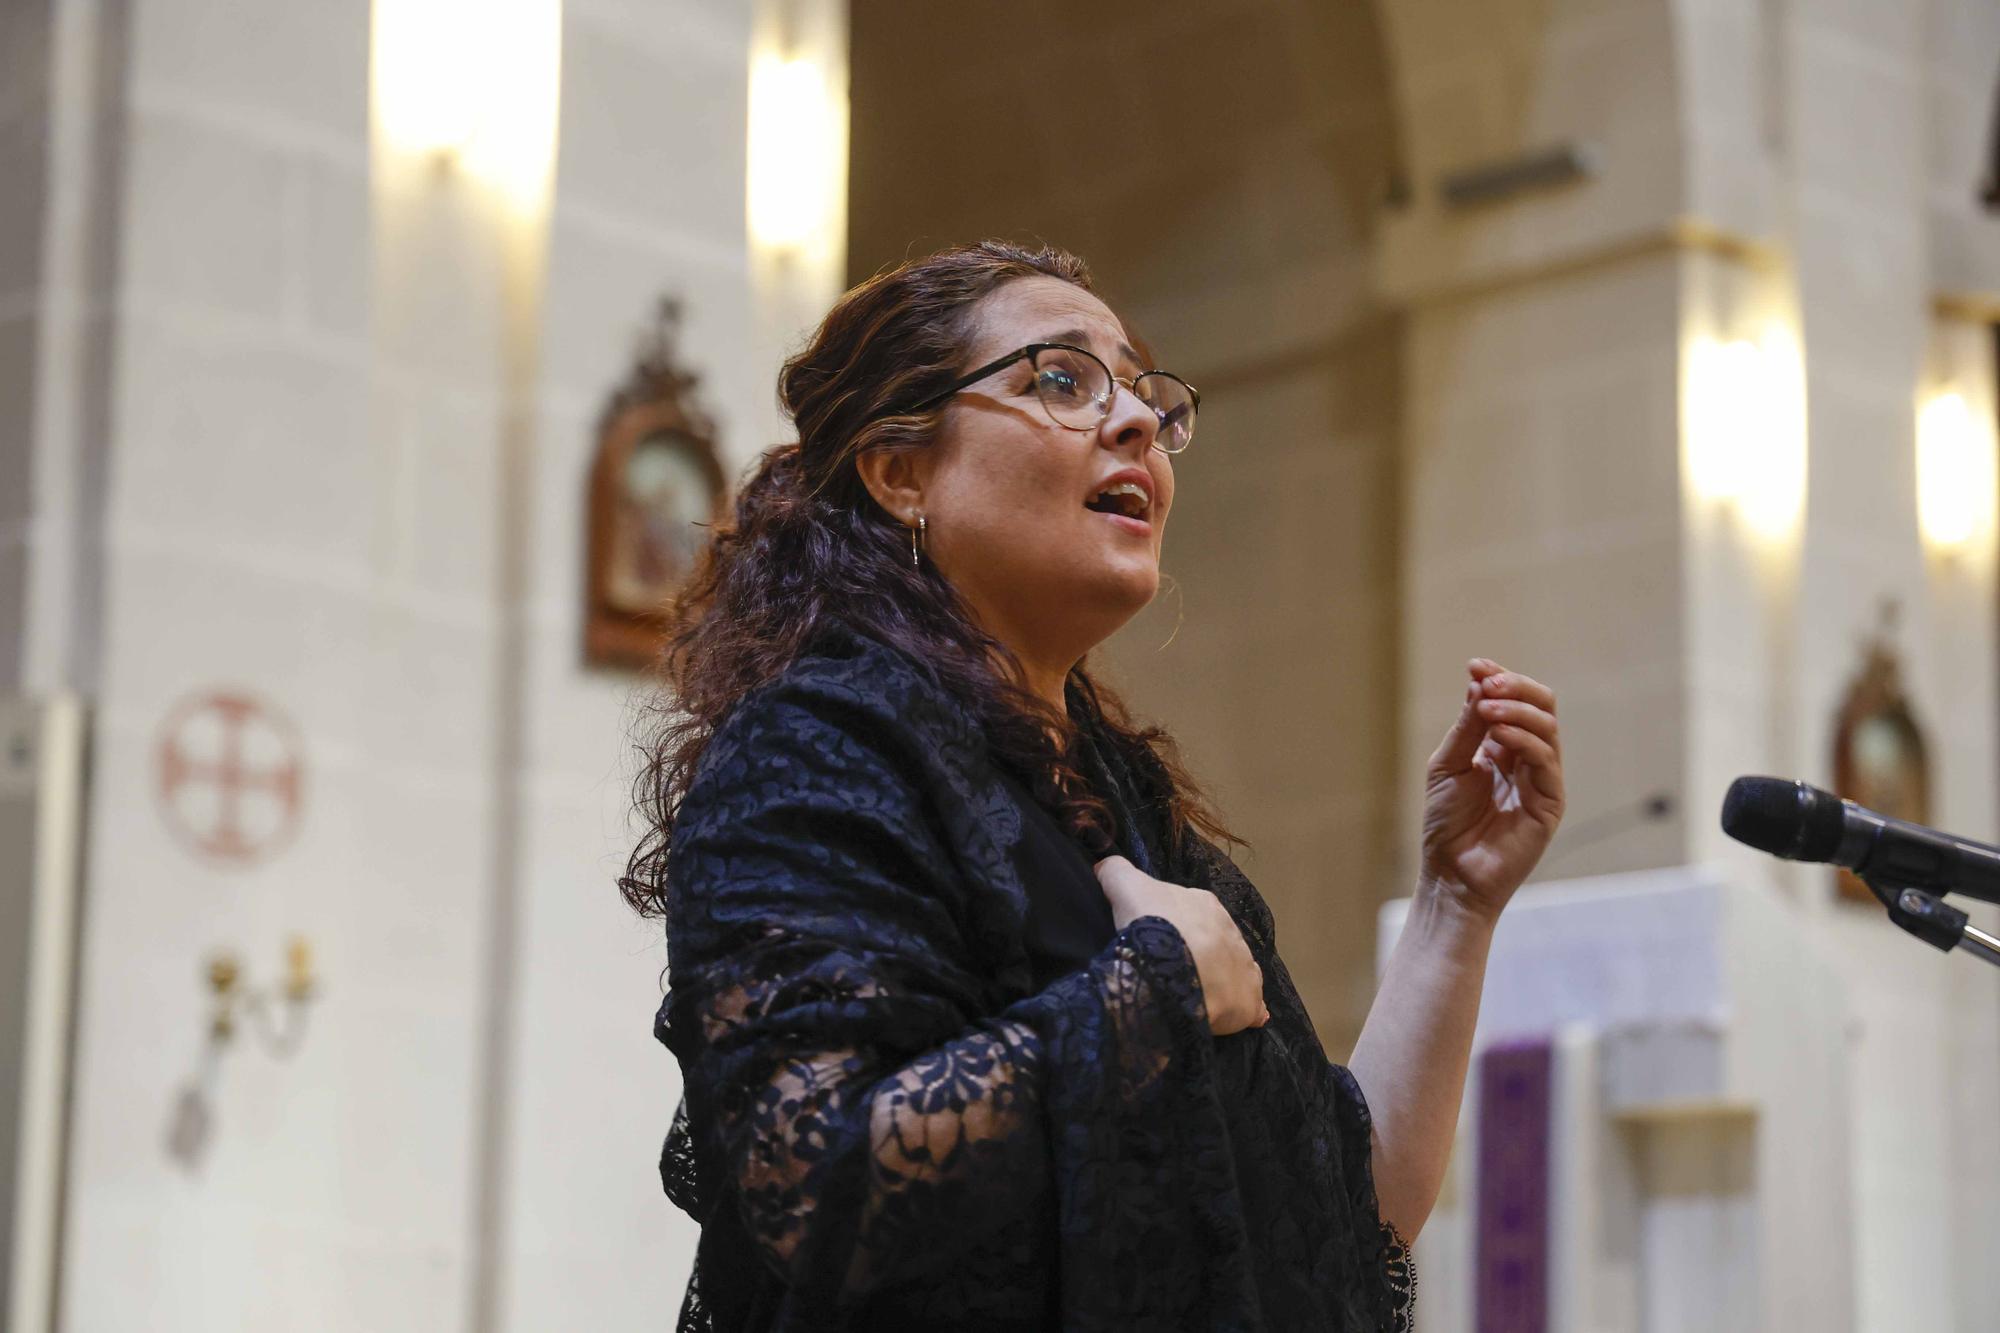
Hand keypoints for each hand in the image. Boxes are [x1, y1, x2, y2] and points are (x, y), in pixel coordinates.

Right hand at [1094, 855, 1269, 1035]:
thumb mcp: (1126, 887)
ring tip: (1199, 995)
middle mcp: (1231, 932)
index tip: (1156, 940)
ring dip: (1221, 980)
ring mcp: (1244, 967)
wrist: (1173, 973)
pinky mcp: (1248, 1001)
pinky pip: (1250, 1006)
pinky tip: (1229, 1017)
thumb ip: (1115, 871)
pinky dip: (1245, 1011)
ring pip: (1233, 971)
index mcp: (1206, 904)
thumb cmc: (1151, 927)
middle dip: (1198, 953)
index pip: (1191, 910)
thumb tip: (1102, 864)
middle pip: (1213, 941)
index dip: (1174, 924)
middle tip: (1172, 970)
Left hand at [1421, 659, 1565, 922]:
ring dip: (1517, 709)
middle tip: (1488, 680)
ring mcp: (1541, 781)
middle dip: (1515, 687)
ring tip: (1487, 705)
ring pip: (1547, 728)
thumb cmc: (1446, 824)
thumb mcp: (1448, 765)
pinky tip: (1498, 735)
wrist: (1451, 874)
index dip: (1499, 679)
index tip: (1476, 665)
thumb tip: (1478, 681)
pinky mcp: (1550, 803)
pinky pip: (1546, 761)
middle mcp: (1527, 761)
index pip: (1515, 702)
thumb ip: (1467, 727)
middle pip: (1541, 707)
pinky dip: (1524, 740)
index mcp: (1503, 749)